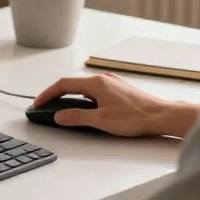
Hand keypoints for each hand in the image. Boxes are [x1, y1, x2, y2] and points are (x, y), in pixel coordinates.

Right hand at [33, 73, 199, 137]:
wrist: (161, 116)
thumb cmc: (136, 117)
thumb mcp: (101, 120)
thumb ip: (77, 117)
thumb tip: (60, 116)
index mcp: (96, 83)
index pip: (64, 85)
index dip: (48, 95)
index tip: (38, 104)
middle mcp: (103, 79)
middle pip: (72, 85)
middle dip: (56, 96)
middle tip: (45, 107)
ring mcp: (111, 84)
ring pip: (83, 89)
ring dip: (70, 98)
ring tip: (62, 110)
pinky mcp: (118, 91)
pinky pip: (94, 92)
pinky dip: (83, 99)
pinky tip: (85, 110)